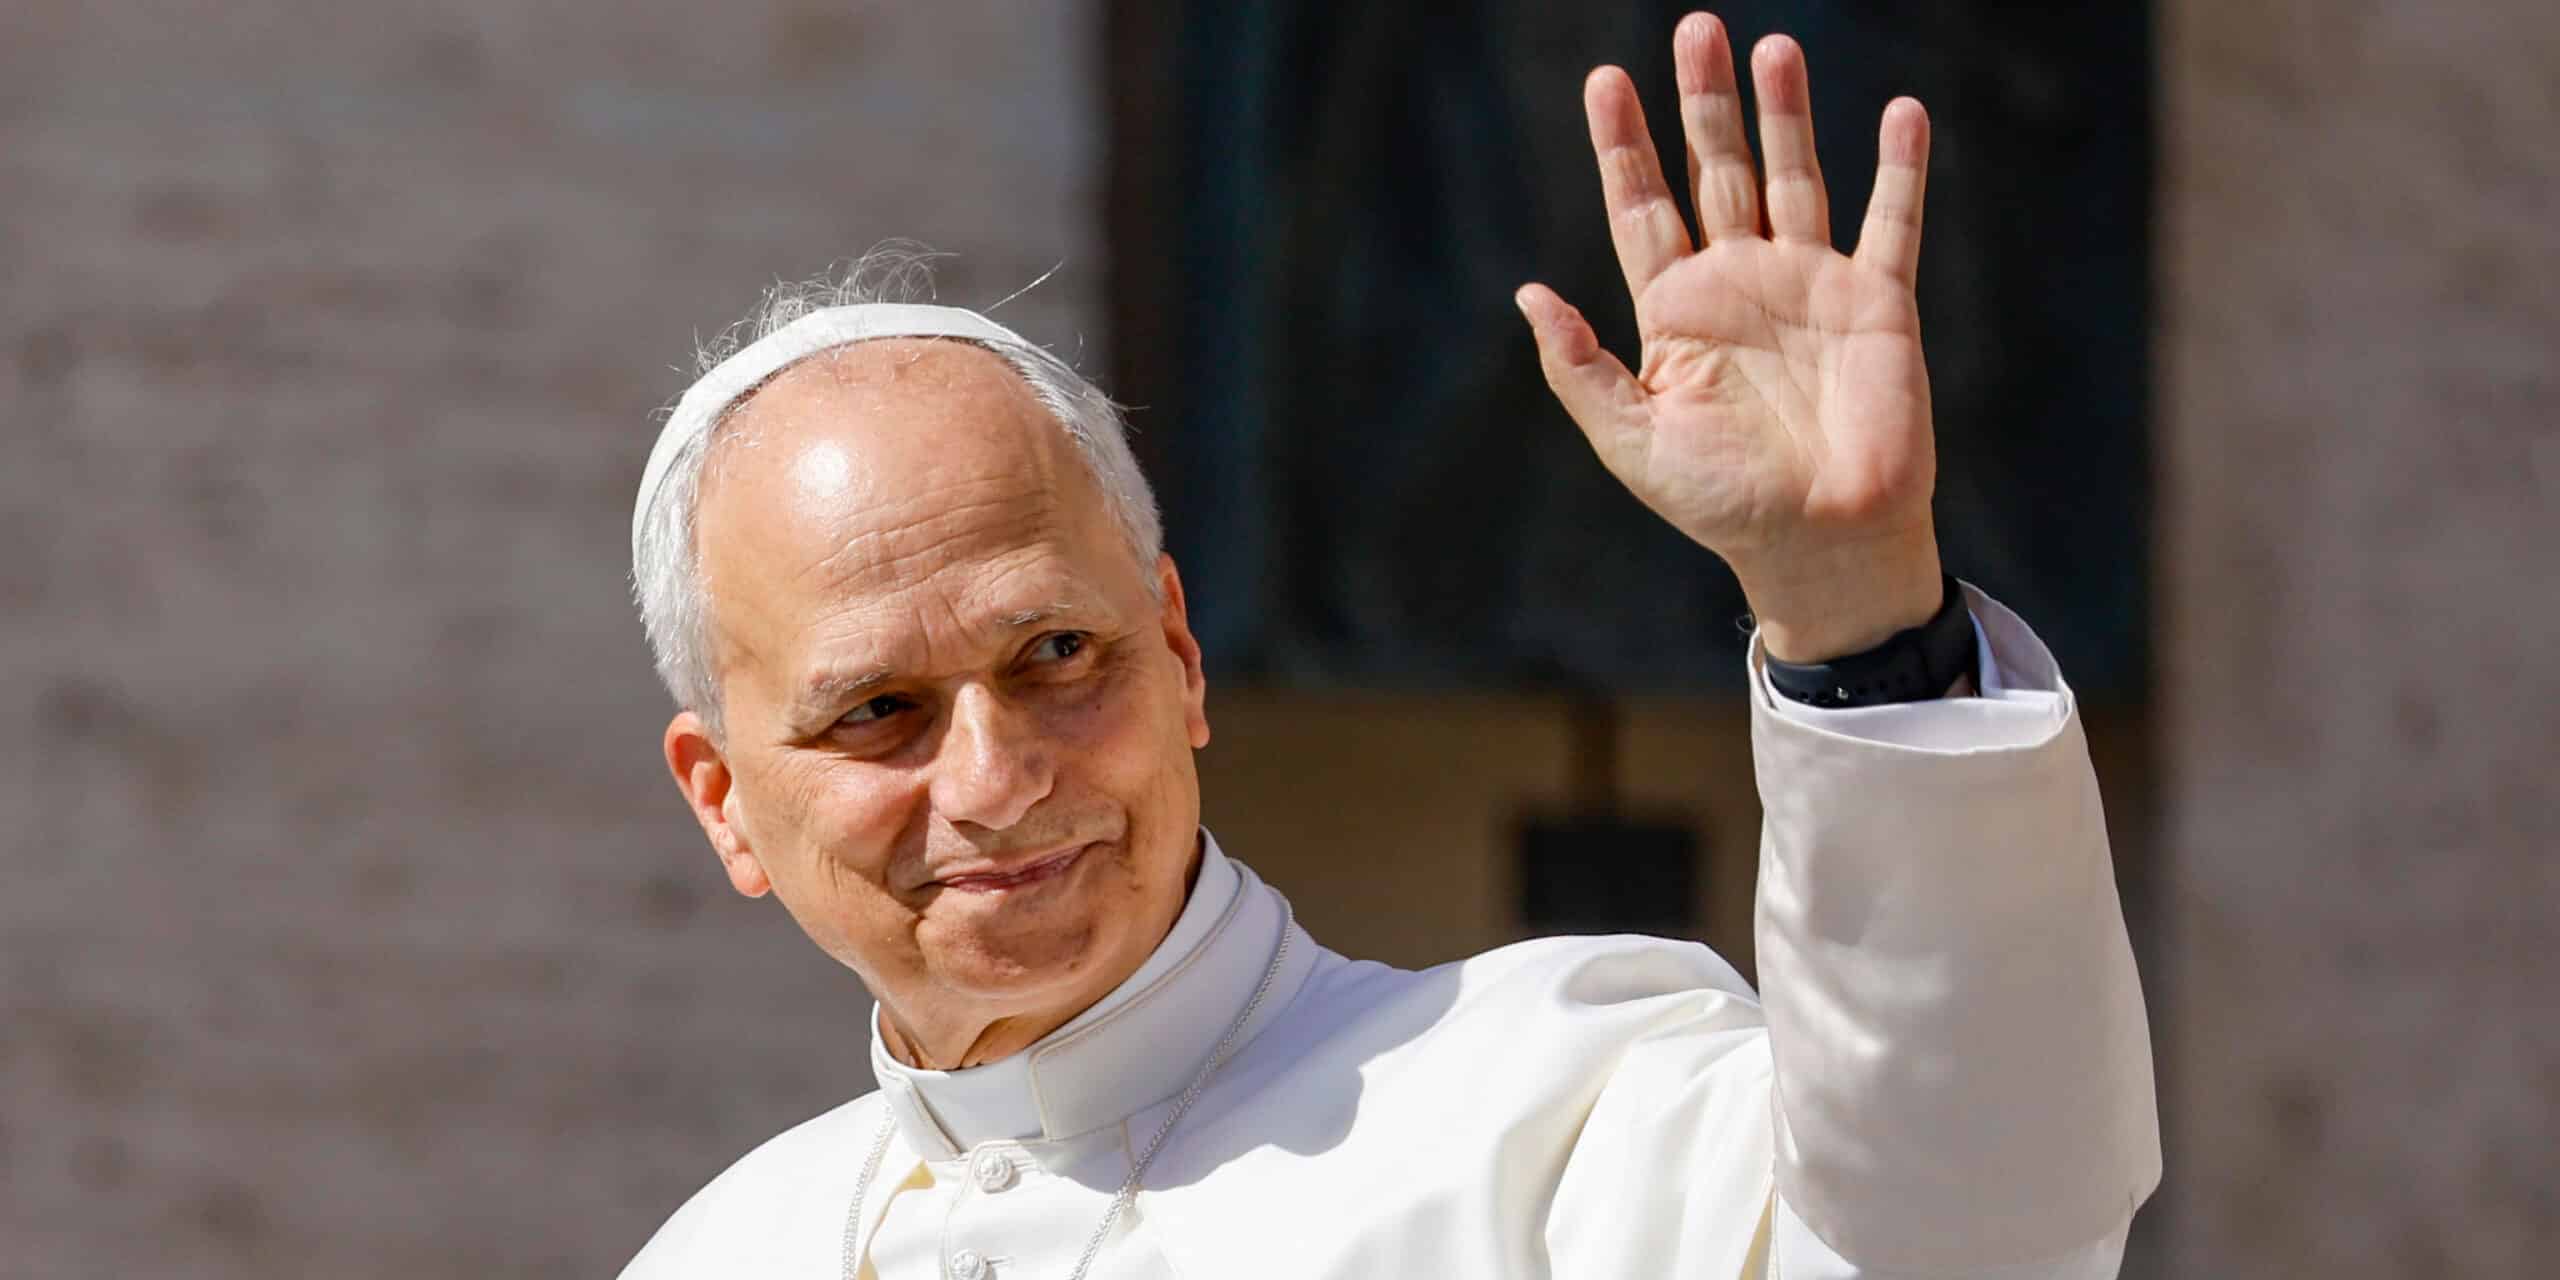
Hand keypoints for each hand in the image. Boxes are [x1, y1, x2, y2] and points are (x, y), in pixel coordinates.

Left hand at [1518, 13, 1943, 662]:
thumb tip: (1528, 294)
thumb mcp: (1631, 440)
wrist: (1820, 544)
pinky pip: (1891, 223)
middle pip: (1717, 170)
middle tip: (1695, 28)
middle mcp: (1741, 282)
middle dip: (1703, 103)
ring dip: (1786, 114)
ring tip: (1771, 49)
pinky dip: (1898, 170)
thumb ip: (1580, 367)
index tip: (1606, 80)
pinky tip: (1899, 113)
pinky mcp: (1878, 303)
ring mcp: (1811, 285)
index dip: (1624, 146)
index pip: (1643, 206)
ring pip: (1794, 177)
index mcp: (1676, 311)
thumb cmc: (1721, 503)